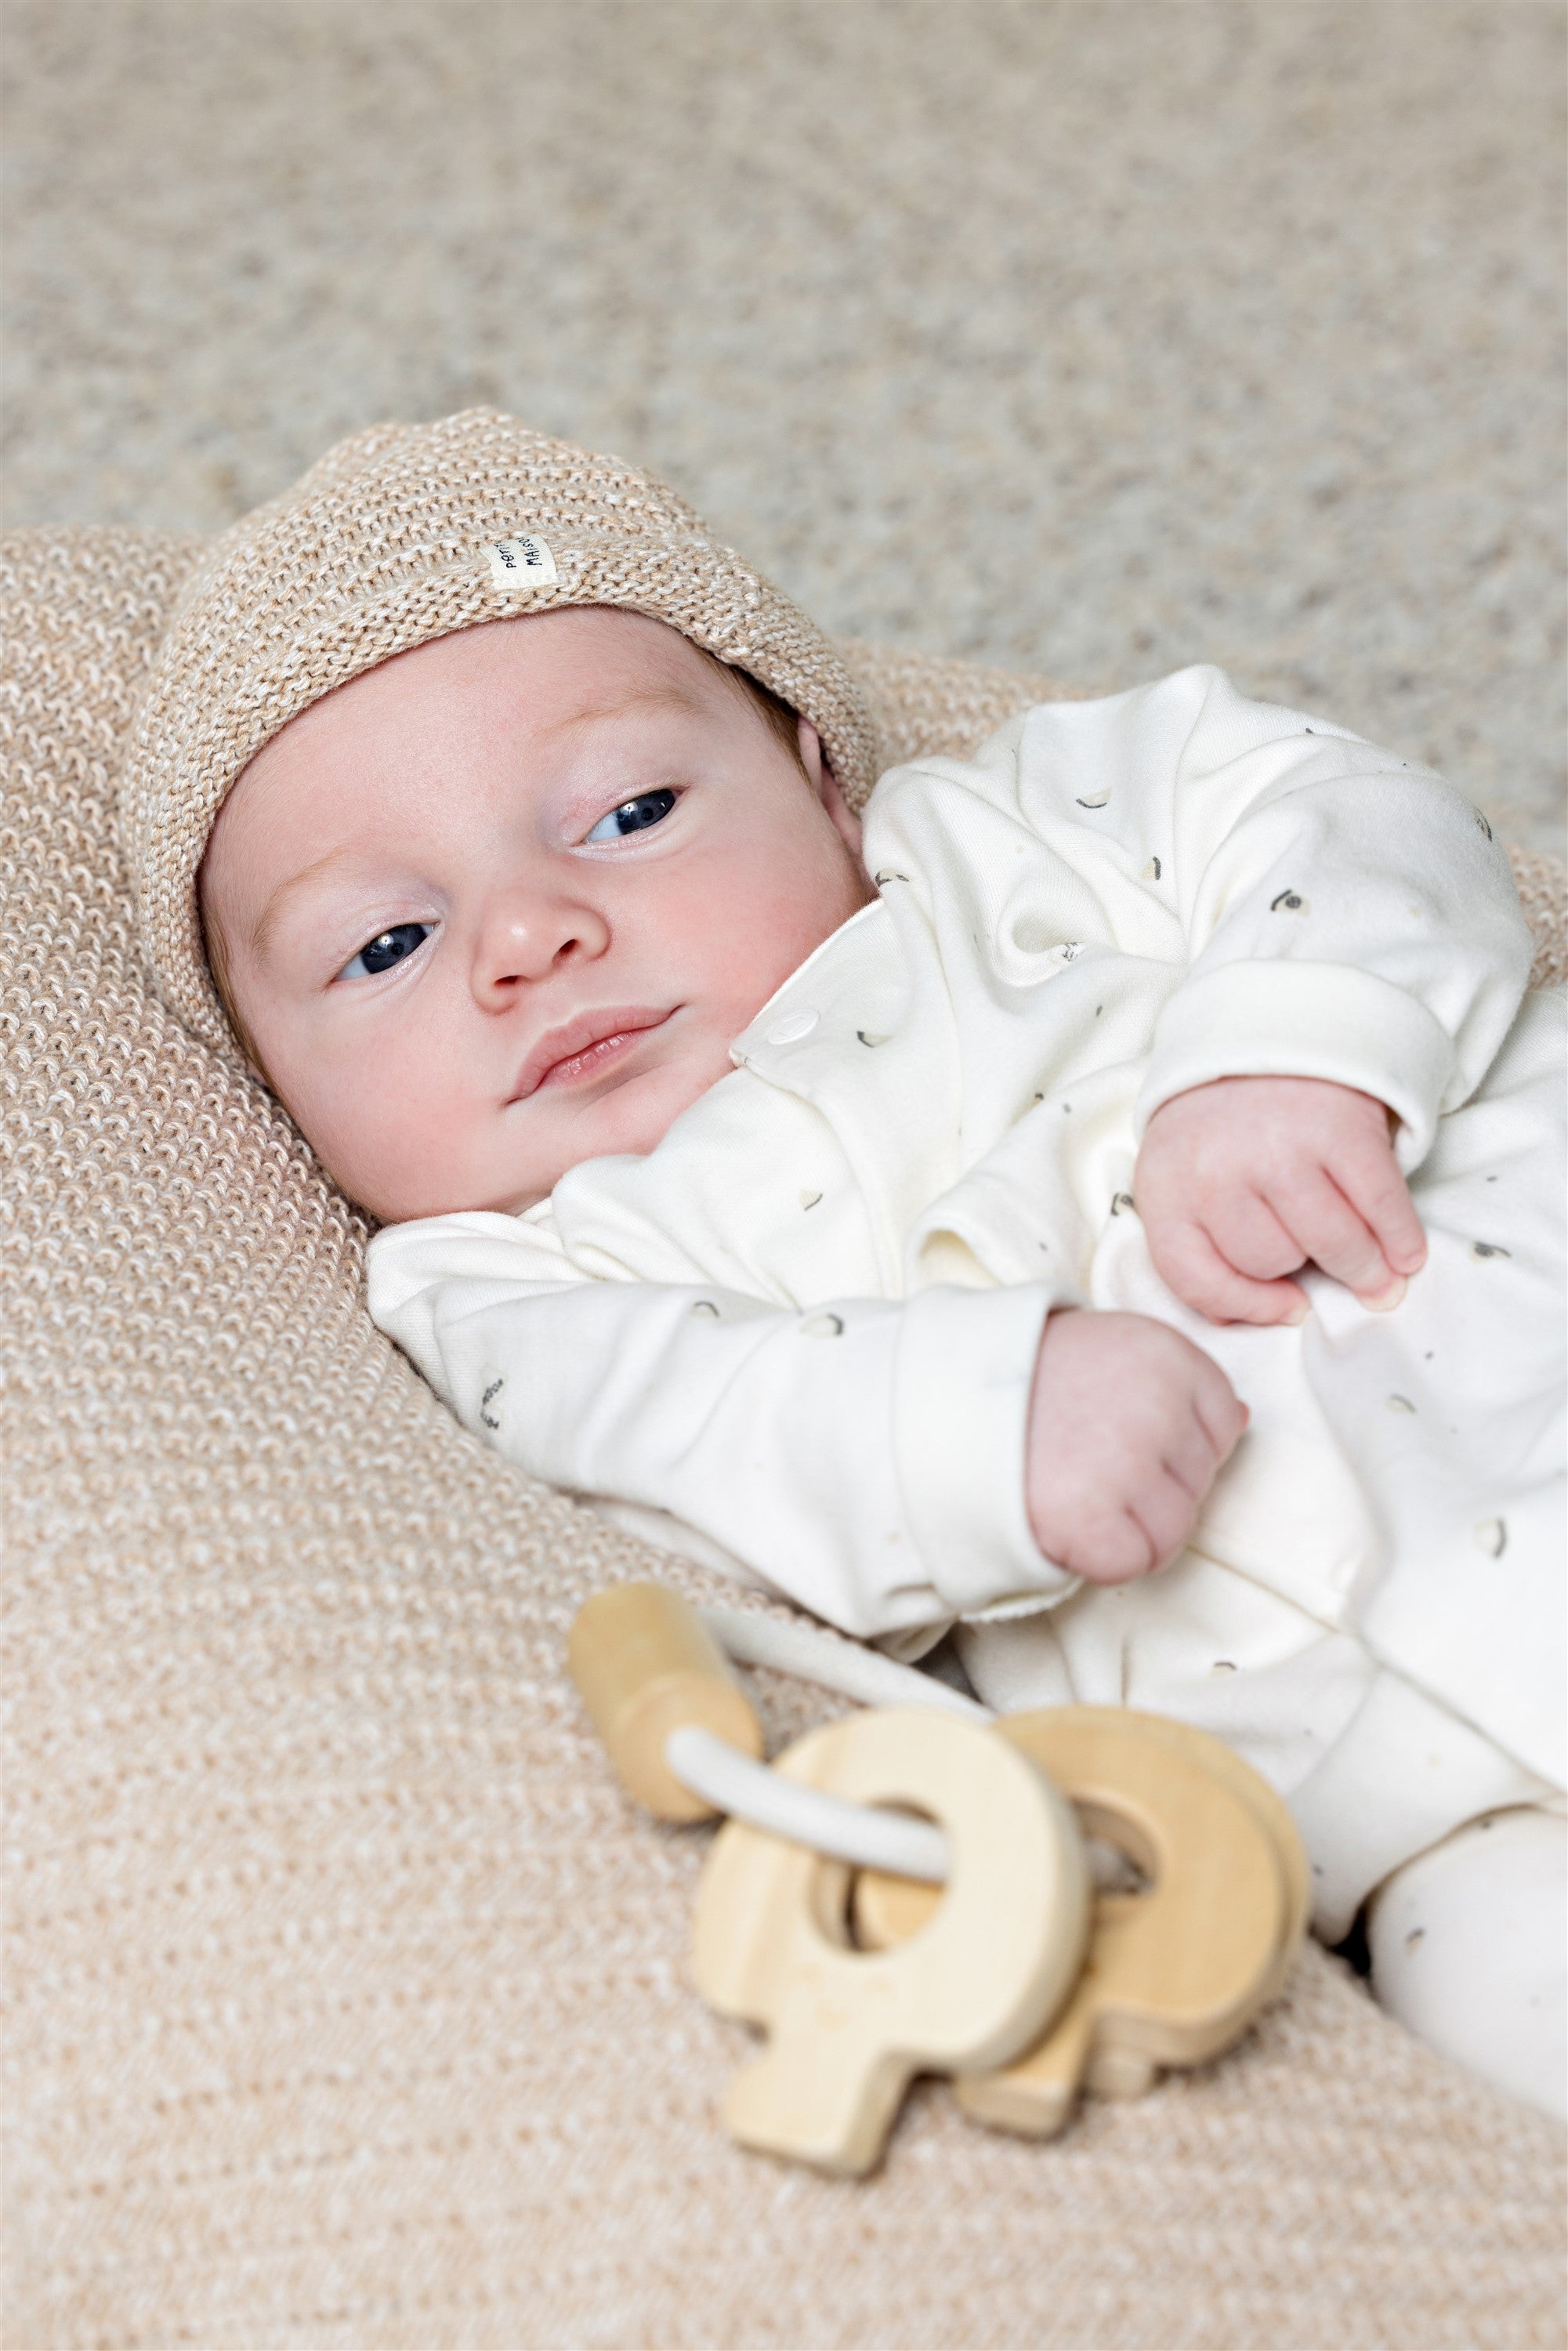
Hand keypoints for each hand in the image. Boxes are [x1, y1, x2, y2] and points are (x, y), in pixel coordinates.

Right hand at [1025, 1309, 1246, 1584]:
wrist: (937, 1401)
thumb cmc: (1025, 1377)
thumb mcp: (1109, 1348)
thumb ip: (1175, 1382)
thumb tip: (1241, 1422)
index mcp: (1168, 1355)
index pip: (1223, 1425)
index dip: (1175, 1444)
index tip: (1122, 1434)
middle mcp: (1156, 1406)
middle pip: (1199, 1484)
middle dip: (1150, 1489)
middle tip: (1085, 1462)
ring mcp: (1125, 1464)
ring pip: (1172, 1533)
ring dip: (1127, 1529)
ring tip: (1073, 1490)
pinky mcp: (1089, 1517)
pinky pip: (1131, 1562)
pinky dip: (1098, 1557)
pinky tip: (1063, 1520)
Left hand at [1135, 1076, 1426, 1326]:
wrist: (1268, 1031)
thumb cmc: (1224, 1125)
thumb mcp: (1183, 1175)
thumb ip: (1199, 1242)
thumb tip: (1247, 1316)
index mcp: (1166, 1185)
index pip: (1196, 1278)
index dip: (1245, 1307)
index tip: (1288, 1310)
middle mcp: (1217, 1168)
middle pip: (1269, 1262)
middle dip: (1298, 1263)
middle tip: (1314, 1244)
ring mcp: (1280, 1148)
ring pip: (1327, 1245)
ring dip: (1360, 1266)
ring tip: (1375, 1273)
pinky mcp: (1340, 1129)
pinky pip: (1379, 1208)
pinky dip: (1400, 1240)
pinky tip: (1406, 1256)